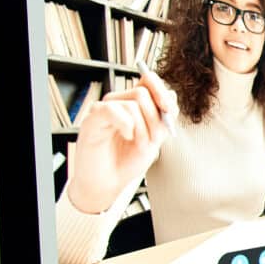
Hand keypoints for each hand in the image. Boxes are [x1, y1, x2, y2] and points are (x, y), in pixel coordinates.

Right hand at [65, 69, 177, 213]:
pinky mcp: (92, 118)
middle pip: (143, 93)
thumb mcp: (154, 139)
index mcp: (133, 103)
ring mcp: (105, 109)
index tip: (169, 111)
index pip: (148, 80)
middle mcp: (118, 102)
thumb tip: (172, 96)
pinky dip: (126, 125)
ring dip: (143, 129)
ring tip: (139, 145)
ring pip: (133, 104)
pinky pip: (113, 110)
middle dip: (155, 119)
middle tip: (154, 141)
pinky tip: (127, 136)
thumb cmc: (127, 162)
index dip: (162, 92)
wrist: (108, 183)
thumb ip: (164, 118)